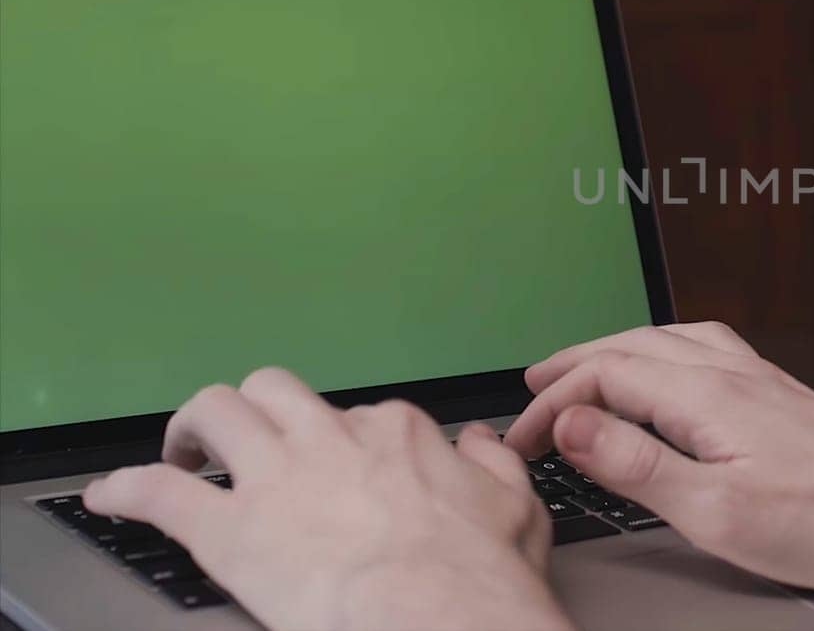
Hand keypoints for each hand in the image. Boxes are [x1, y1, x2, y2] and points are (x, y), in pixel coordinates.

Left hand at [84, 368, 571, 630]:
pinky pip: (158, 493)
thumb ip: (493, 462)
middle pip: (275, 390)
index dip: (346, 441)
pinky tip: (111, 495)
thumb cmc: (477, 575)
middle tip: (248, 437)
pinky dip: (126, 489)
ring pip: (214, 411)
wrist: (435, 616)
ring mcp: (275, 478)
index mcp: (394, 435)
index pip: (361, 415)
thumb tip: (480, 441)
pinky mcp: (227, 531)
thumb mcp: (516, 504)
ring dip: (192, 426)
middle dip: (258, 408)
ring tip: (184, 448)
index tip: (345, 465)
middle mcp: (328, 439)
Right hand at [503, 322, 813, 589]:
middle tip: (533, 389)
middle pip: (631, 345)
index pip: (605, 375)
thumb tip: (574, 426)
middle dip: (574, 364)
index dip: (553, 403)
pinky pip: (702, 347)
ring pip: (667, 340)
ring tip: (585, 369)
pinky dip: (661, 351)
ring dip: (616, 351)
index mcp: (705, 394)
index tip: (523, 438)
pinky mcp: (778, 392)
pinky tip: (669, 369)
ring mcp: (758, 377)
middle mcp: (730, 372)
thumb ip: (638, 464)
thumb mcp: (714, 508)